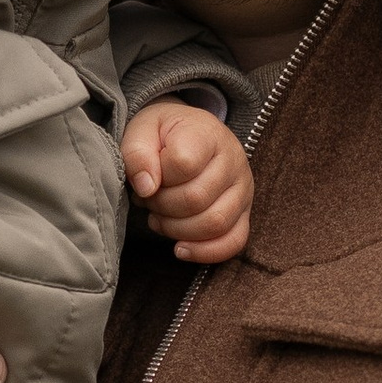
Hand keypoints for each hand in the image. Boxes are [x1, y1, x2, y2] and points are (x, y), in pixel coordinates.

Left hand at [122, 101, 252, 262]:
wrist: (188, 136)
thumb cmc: (164, 135)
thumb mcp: (141, 130)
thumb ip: (137, 153)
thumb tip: (146, 187)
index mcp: (208, 134)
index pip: (182, 163)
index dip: (156, 176)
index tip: (147, 175)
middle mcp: (233, 161)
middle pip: (195, 199)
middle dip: (161, 205)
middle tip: (149, 198)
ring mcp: (243, 190)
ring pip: (214, 224)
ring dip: (176, 229)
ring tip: (160, 216)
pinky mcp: (244, 214)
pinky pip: (233, 242)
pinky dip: (204, 252)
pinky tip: (180, 248)